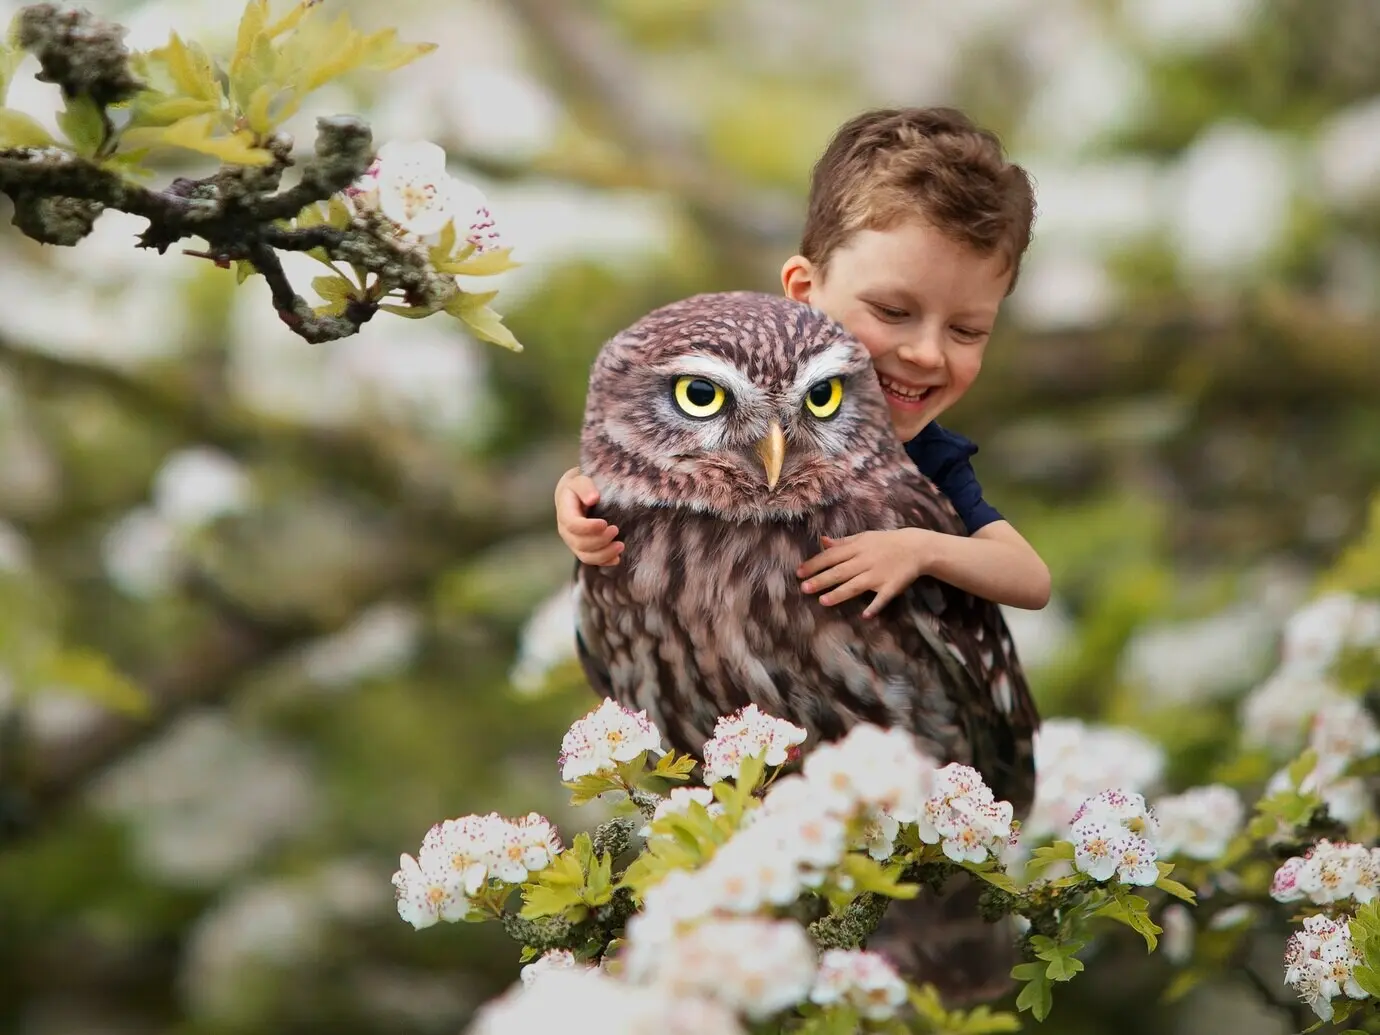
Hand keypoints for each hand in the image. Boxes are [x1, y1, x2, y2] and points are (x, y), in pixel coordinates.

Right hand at [555, 467, 623, 565]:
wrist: (576, 495)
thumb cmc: (580, 486)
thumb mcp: (580, 480)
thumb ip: (585, 487)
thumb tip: (593, 499)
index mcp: (565, 513)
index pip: (572, 525)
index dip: (588, 528)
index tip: (604, 523)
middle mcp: (566, 531)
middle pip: (580, 543)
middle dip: (600, 540)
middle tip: (615, 530)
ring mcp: (574, 542)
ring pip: (586, 556)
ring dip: (604, 554)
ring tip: (621, 545)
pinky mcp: (583, 549)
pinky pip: (592, 561)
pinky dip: (605, 561)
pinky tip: (617, 558)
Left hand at [797, 529, 930, 616]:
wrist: (916, 548)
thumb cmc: (885, 542)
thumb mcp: (864, 537)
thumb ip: (843, 542)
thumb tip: (822, 541)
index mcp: (857, 548)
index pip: (831, 556)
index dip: (814, 564)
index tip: (799, 572)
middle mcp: (865, 561)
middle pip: (840, 572)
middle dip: (821, 580)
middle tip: (804, 588)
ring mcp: (878, 575)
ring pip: (856, 586)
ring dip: (840, 594)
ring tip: (823, 601)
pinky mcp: (891, 587)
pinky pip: (882, 598)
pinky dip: (875, 606)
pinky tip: (865, 615)